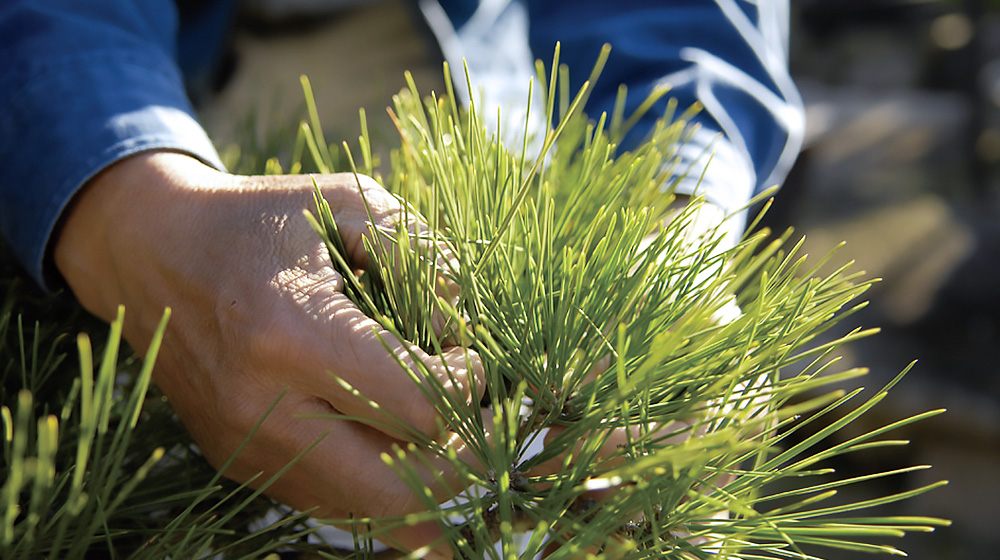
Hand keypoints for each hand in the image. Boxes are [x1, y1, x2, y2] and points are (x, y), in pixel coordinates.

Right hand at [54, 151, 482, 556]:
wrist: (149, 251)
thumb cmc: (259, 220)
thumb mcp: (347, 201)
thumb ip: (420, 252)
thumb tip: (462, 328)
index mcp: (292, 332)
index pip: (416, 404)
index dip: (466, 384)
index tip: (469, 357)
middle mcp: (264, 406)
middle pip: (398, 490)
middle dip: (462, 461)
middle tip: (480, 421)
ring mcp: (247, 447)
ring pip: (368, 513)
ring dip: (425, 484)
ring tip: (448, 437)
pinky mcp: (238, 465)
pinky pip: (331, 505)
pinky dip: (379, 490)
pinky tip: (401, 453)